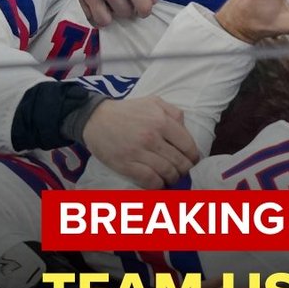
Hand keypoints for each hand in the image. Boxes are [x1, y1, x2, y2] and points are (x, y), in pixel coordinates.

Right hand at [74, 0, 155, 24]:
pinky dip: (97, 16)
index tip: (143, 7)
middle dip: (130, 9)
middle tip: (128, 0)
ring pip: (107, 20)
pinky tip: (103, 9)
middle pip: (126, 13)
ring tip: (114, 5)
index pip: (143, 7)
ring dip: (113, 15)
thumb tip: (152, 3)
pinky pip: (90, 17)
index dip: (146, 10)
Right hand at [83, 95, 200, 187]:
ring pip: (166, 172)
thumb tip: (186, 129)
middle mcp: (152, 137)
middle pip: (179, 162)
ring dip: (173, 178)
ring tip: (172, 178)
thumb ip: (174, 113)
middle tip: (183, 171)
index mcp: (162, 121)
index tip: (193, 161)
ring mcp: (138, 152)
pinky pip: (149, 180)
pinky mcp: (125, 164)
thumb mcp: (153, 102)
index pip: (188, 145)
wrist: (95, 118)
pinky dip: (158, 185)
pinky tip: (159, 183)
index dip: (193, 156)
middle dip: (185, 170)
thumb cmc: (127, 111)